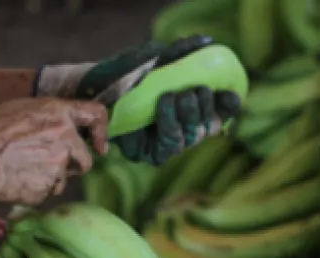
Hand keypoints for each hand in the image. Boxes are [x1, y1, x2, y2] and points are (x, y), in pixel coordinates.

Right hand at [0, 97, 107, 205]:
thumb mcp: (21, 109)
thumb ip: (50, 118)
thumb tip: (64, 128)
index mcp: (59, 113)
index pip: (97, 115)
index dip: (102, 131)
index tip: (100, 145)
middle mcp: (66, 138)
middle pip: (84, 157)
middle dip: (71, 163)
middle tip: (43, 161)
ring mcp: (59, 165)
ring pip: (65, 177)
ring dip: (52, 176)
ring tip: (22, 169)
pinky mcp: (49, 187)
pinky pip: (48, 190)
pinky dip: (37, 188)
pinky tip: (17, 180)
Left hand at [34, 35, 241, 164]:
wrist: (90, 88)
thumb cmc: (121, 73)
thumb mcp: (153, 59)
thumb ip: (179, 52)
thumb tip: (206, 41)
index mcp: (186, 110)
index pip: (216, 113)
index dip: (227, 108)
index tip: (230, 95)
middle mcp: (178, 129)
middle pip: (206, 128)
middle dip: (204, 110)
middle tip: (197, 90)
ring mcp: (164, 144)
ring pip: (190, 139)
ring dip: (189, 116)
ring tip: (178, 95)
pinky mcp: (147, 155)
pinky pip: (168, 148)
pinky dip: (170, 124)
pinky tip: (165, 103)